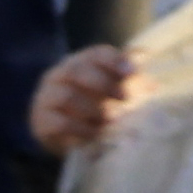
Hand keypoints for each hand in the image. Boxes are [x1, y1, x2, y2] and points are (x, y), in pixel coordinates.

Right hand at [28, 42, 141, 156]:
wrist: (67, 138)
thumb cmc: (95, 109)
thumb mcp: (115, 93)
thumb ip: (131, 82)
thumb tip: (151, 77)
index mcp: (81, 62)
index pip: (96, 54)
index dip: (115, 61)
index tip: (132, 72)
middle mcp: (59, 75)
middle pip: (77, 71)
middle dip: (104, 84)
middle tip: (125, 98)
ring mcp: (46, 98)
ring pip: (66, 96)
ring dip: (92, 108)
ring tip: (111, 120)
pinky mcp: (41, 122)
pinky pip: (59, 123)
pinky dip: (81, 128)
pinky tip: (95, 134)